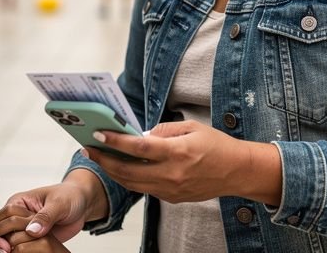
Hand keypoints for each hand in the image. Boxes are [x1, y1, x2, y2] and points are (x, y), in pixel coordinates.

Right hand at [0, 174, 103, 252]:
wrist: (82, 204)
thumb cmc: (70, 196)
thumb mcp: (59, 203)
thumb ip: (46, 216)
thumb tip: (32, 230)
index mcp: (19, 202)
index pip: (1, 218)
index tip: (6, 245)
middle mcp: (17, 215)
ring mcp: (22, 228)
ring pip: (3, 240)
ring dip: (3, 249)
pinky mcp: (30, 238)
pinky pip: (17, 247)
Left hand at [86, 120, 280, 204]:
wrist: (236, 171)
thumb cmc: (217, 146)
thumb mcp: (192, 127)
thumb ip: (164, 130)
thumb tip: (140, 134)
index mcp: (177, 152)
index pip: (138, 147)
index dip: (115, 141)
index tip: (98, 134)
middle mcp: (172, 174)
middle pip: (128, 170)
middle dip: (104, 159)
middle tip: (89, 148)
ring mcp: (171, 189)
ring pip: (132, 183)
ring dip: (113, 171)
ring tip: (100, 158)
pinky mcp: (171, 198)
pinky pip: (144, 188)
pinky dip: (130, 178)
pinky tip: (122, 168)